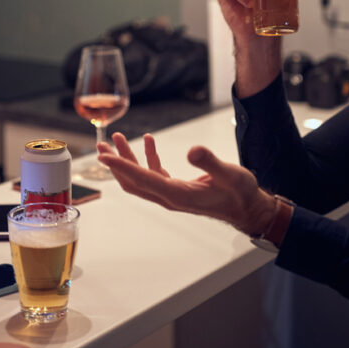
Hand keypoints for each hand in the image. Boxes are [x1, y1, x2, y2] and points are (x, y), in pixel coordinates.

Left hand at [96, 132, 277, 236]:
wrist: (246, 208)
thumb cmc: (240, 193)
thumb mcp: (230, 175)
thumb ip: (210, 163)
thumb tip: (192, 150)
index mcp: (178, 195)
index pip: (142, 179)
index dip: (122, 167)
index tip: (105, 156)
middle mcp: (169, 197)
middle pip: (133, 181)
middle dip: (116, 164)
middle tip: (102, 145)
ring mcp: (170, 194)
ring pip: (140, 178)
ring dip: (127, 159)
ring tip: (117, 139)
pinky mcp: (175, 189)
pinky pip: (154, 174)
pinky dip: (147, 158)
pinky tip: (150, 141)